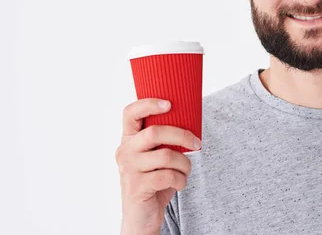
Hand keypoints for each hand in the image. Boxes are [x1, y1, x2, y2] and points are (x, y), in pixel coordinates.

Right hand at [116, 98, 201, 234]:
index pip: (130, 113)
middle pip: (156, 132)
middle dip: (183, 136)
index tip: (169, 103)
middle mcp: (124, 151)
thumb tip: (190, 123)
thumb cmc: (154, 182)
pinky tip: (179, 184)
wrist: (142, 217)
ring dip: (184, 163)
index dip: (149, 104)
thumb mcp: (157, 158)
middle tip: (197, 143)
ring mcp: (129, 169)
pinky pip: (168, 176)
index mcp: (128, 139)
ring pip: (166, 155)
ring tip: (185, 171)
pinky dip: (180, 180)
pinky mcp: (136, 187)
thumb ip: (164, 141)